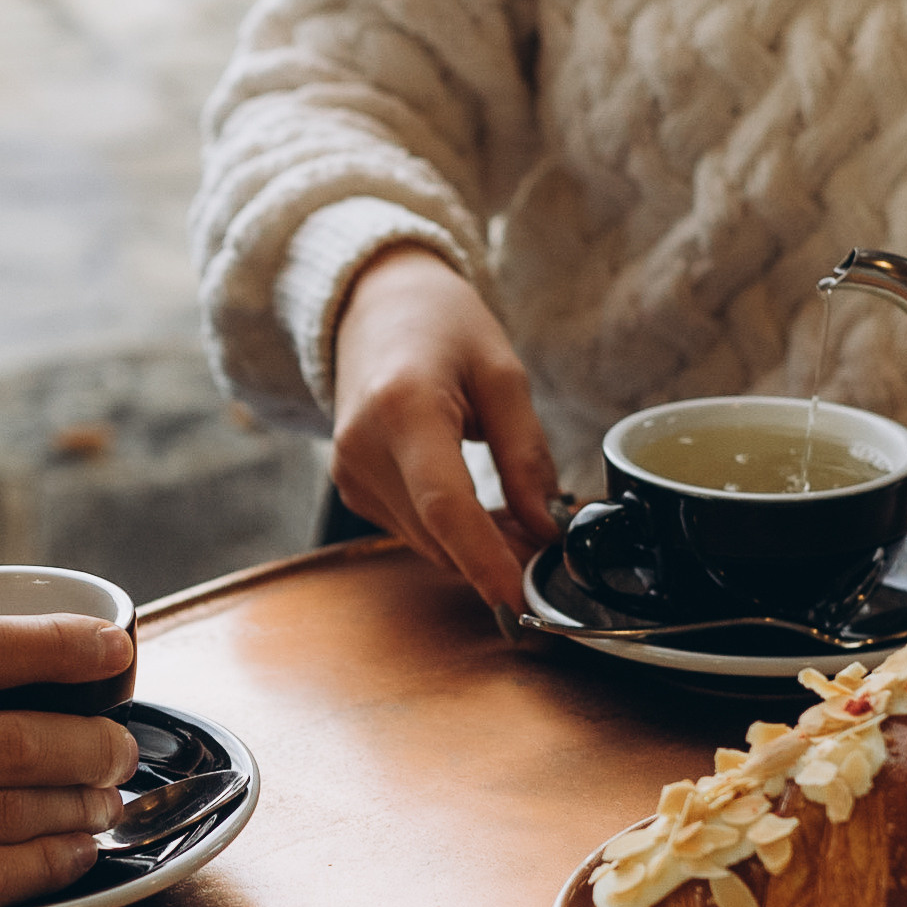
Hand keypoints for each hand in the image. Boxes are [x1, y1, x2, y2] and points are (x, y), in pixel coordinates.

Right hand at [328, 244, 558, 608]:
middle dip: (500, 555)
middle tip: (555, 543)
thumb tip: (546, 528)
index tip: (522, 602)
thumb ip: (525, 454)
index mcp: (403, 409)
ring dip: (478, 546)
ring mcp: (350, 473)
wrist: (372, 305)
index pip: (446, 506)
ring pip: (428, 543)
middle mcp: (362, 449)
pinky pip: (413, 530)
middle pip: (439, 535)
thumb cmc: (441, 324)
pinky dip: (452, 532)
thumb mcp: (502, 372)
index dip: (487, 561)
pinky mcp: (352, 487)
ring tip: (525, 518)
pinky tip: (485, 510)